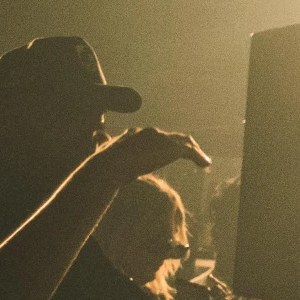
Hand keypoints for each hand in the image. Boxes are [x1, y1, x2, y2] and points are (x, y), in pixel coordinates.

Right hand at [87, 127, 209, 184]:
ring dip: (195, 151)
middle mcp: (151, 132)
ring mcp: (162, 139)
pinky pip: (190, 152)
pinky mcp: (171, 148)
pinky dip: (199, 157)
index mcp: (136, 133)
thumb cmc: (102, 163)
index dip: (167, 143)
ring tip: (203, 161)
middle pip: (174, 137)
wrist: (108, 166)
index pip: (157, 135)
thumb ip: (102, 141)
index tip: (171, 151)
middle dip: (185, 145)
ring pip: (185, 143)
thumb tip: (95, 133)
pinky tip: (205, 165)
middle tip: (193, 154)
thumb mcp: (102, 150)